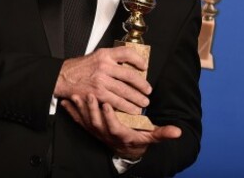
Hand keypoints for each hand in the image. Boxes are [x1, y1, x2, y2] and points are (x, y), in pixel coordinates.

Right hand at [53, 47, 151, 114]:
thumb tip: (129, 65)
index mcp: (104, 55)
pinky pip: (117, 102)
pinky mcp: (98, 94)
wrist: (62, 77)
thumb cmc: (79, 68)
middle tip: (148, 91)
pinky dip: (126, 107)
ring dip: (137, 99)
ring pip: (125, 91)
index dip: (139, 59)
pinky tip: (132, 110)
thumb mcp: (95, 57)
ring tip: (143, 103)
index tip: (144, 66)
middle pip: (130, 76)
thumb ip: (110, 59)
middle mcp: (104, 66)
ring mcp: (101, 81)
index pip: (127, 53)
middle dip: (142, 85)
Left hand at [61, 94, 181, 159]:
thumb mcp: (150, 137)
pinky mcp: (88, 128)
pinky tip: (65, 101)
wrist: (124, 149)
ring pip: (85, 121)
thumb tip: (177, 132)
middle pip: (96, 123)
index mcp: (120, 135)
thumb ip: (162, 133)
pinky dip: (71, 111)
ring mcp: (95, 131)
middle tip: (90, 95)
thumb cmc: (137, 138)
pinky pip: (78, 120)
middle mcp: (105, 134)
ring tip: (77, 95)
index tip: (108, 105)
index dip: (109, 117)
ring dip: (80, 109)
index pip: (113, 127)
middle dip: (92, 110)